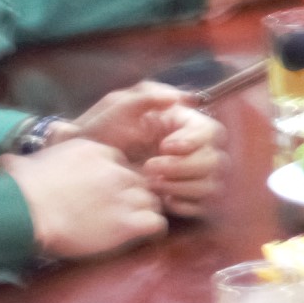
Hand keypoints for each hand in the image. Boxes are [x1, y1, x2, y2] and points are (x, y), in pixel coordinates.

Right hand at [10, 137, 168, 264]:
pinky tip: (146, 236)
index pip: (119, 162)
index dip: (115, 179)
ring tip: (136, 224)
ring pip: (152, 201)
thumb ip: (28, 160)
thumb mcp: (23, 162)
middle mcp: (113, 170)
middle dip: (133, 195)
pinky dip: (154, 230)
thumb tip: (8, 163)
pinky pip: (156, 223)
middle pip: (138, 181)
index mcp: (93, 151)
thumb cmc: (17, 188)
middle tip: (123, 210)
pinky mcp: (127, 222)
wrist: (25, 210)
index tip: (107, 192)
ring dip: (145, 211)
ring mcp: (123, 196)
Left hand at [81, 82, 226, 216]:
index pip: (211, 132)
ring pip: (212, 184)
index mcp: (186, 124)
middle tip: (150, 168)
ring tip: (151, 184)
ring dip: (182, 186)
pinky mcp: (189, 199)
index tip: (164, 146)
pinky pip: (203, 206)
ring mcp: (194, 176)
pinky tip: (163, 200)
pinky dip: (185, 204)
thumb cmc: (103, 131)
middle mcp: (197, 149)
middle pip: (215, 160)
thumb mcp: (120, 107)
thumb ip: (147, 96)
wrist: (87, 166)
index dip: (193, 141)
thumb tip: (177, 98)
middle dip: (183, 167)